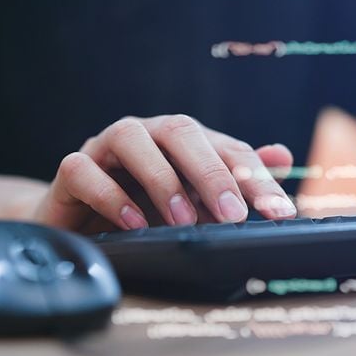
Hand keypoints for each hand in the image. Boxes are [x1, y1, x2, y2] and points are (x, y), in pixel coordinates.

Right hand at [31, 115, 295, 232]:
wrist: (80, 220)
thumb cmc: (143, 207)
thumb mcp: (195, 199)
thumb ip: (234, 179)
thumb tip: (283, 156)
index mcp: (182, 140)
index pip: (225, 149)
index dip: (255, 177)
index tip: (279, 212)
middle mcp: (146, 135)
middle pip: (181, 132)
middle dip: (211, 173)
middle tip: (234, 215)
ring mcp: (106, 148)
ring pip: (131, 139)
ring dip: (161, 179)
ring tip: (184, 220)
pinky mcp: (72, 170)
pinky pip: (84, 171)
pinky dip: (110, 196)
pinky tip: (134, 223)